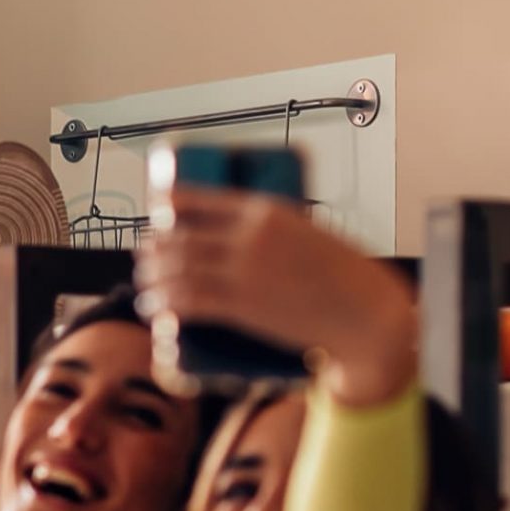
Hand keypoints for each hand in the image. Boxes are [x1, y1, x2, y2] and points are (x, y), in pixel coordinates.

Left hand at [135, 186, 418, 406]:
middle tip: (146, 253)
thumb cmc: (342, 274)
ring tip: (146, 282)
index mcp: (266, 210)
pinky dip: (166, 302)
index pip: (202, 198)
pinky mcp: (244, 306)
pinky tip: (154, 305)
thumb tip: (240, 237)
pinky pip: (191, 300)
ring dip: (154, 276)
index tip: (159, 208)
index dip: (171, 203)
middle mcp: (250, 236)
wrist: (364, 312)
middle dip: (156, 246)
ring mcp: (244, 272)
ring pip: (180, 270)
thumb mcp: (307, 233)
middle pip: (183, 237)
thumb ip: (272, 232)